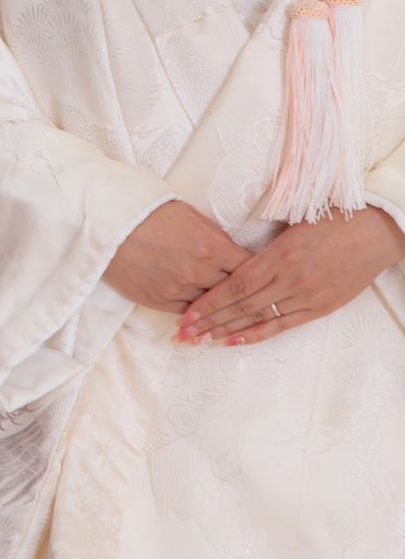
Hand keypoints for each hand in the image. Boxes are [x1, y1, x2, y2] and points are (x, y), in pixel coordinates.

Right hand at [103, 200, 253, 313]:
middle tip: (250, 294)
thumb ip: (215, 238)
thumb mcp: (191, 217)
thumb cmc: (149, 213)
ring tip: (228, 307)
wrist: (110, 224)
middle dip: (240, 289)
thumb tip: (231, 252)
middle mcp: (199, 272)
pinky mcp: (159, 300)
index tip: (260, 273)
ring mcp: (179, 289)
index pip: (247, 266)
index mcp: (211, 247)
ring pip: (211, 304)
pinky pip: (187, 312)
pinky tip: (201, 311)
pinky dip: (195, 310)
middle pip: (232, 289)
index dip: (256, 270)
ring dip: (217, 304)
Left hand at [175, 207, 404, 345]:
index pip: (234, 285)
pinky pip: (283, 325)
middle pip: (240, 306)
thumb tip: (227, 249)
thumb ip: (261, 240)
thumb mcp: (290, 220)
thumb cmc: (330, 218)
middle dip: (208, 321)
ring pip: (257, 318)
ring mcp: (306, 296)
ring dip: (225, 330)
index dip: (208, 302)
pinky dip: (257, 334)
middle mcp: (290, 280)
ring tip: (199, 340)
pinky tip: (233, 341)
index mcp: (279, 255)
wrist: (376, 231)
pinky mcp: (320, 308)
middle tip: (182, 334)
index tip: (185, 313)